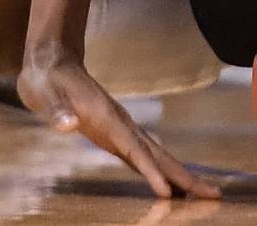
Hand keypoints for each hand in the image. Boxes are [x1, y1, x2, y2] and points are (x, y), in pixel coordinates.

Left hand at [17, 51, 218, 199]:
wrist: (51, 61)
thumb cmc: (46, 77)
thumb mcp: (44, 92)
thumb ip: (57, 109)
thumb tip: (69, 125)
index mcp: (107, 116)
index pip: (133, 148)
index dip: (150, 171)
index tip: (167, 193)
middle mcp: (120, 122)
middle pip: (158, 153)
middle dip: (184, 175)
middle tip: (213, 195)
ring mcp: (119, 128)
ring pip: (156, 154)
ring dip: (178, 174)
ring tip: (201, 194)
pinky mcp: (113, 133)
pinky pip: (142, 156)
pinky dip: (158, 171)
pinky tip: (167, 186)